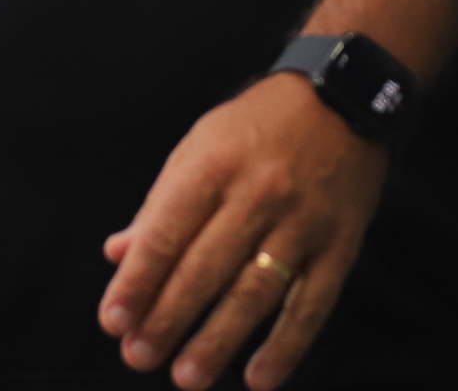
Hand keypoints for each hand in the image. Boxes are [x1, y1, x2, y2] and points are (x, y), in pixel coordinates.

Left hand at [99, 73, 387, 390]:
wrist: (343, 95)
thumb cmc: (259, 124)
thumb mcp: (200, 144)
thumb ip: (160, 203)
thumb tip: (118, 253)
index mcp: (213, 166)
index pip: (166, 233)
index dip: (138, 280)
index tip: (114, 320)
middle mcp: (256, 194)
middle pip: (205, 269)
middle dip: (167, 318)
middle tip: (139, 356)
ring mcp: (302, 222)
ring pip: (254, 292)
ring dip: (218, 340)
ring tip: (187, 376)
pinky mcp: (339, 245)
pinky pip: (312, 304)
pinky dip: (287, 345)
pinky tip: (260, 377)